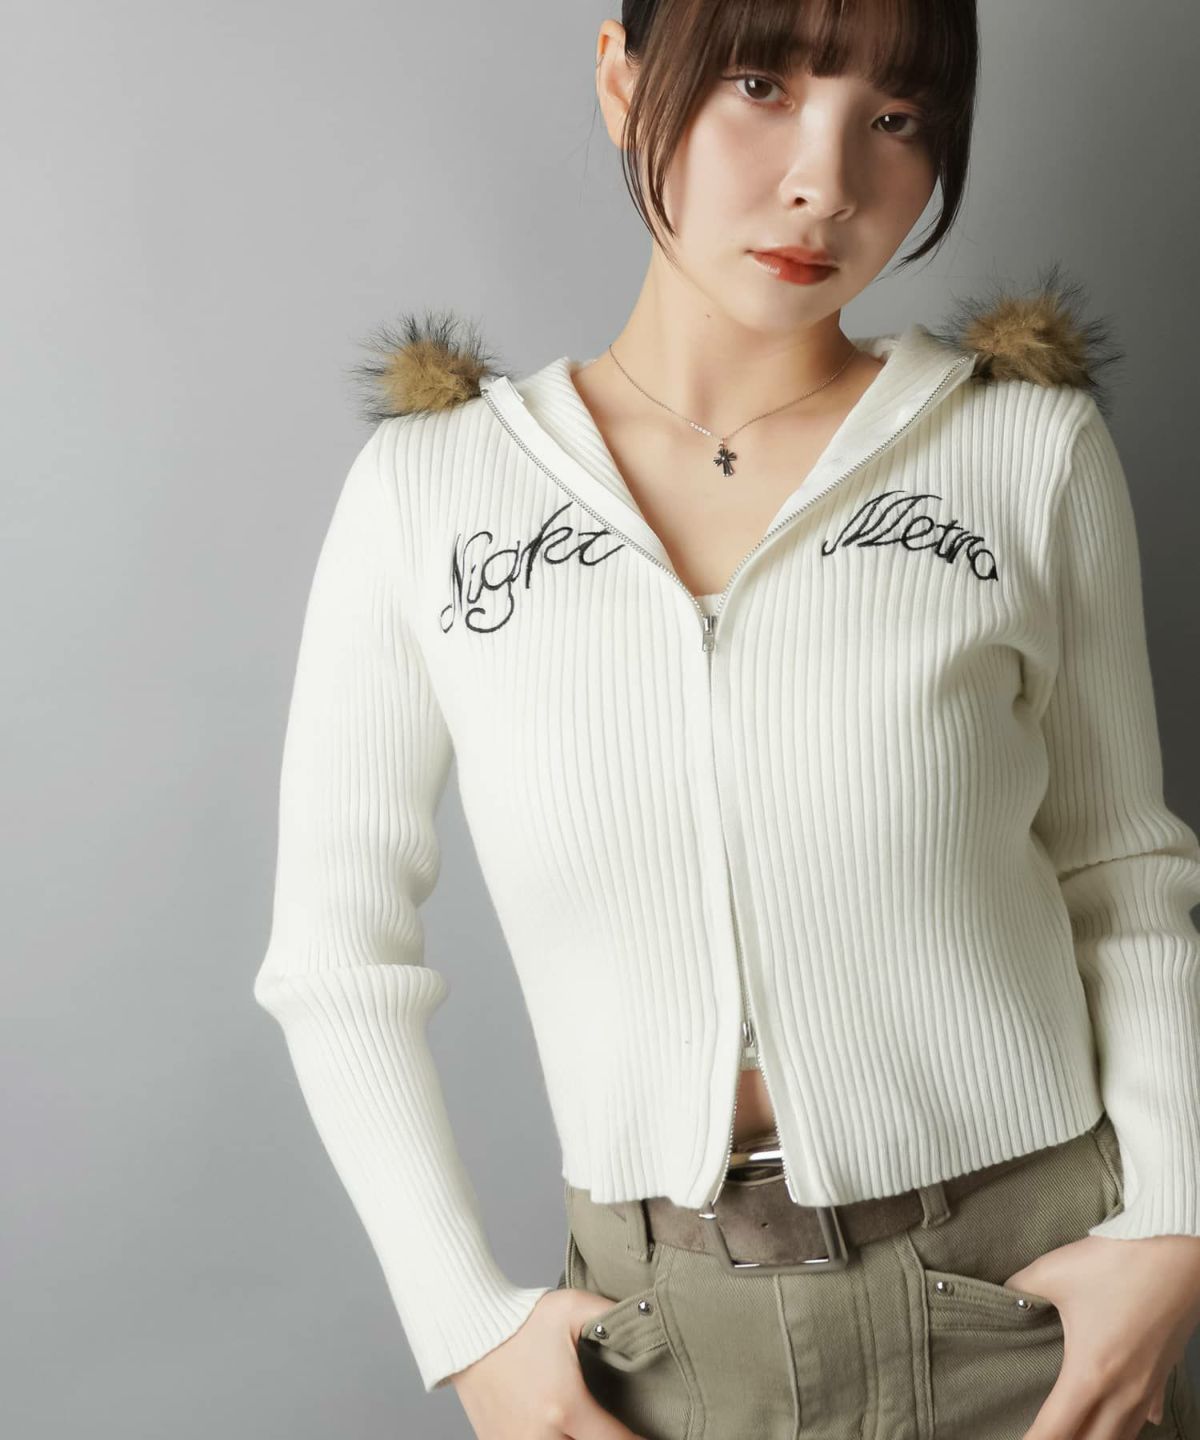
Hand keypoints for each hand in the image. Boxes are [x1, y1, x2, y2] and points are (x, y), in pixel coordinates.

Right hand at [450, 1288, 647, 1439]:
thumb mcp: (572, 1307)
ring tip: (585, 1426)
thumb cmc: (520, 1319)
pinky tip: (559, 1429)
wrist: (466, 1331)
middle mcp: (542, 1436)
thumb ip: (612, 1313)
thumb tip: (649, 1312)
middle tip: (611, 1426)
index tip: (648, 1435)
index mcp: (566, 1406)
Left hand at [1005, 1232, 1199, 1438]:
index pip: (1056, 1430)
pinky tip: (1125, 1419)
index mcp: (1090, 1374)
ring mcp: (1148, 1387)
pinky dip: (1130, 1424)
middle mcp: (1122, 1392)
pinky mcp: (1163, 1373)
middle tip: (1044, 1437)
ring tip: (1075, 1433)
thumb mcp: (1053, 1272)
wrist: (1176, 1249)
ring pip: (1122, 1437)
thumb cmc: (1117, 1262)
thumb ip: (1019, 1289)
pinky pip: (1147, 1414)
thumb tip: (998, 1294)